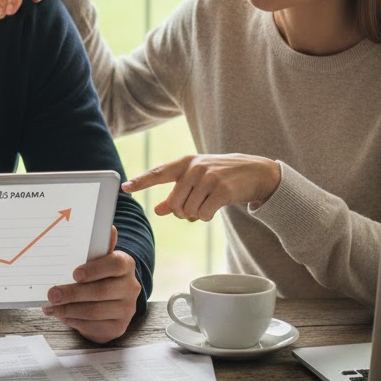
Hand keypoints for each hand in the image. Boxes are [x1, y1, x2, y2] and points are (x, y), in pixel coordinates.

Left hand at [42, 227, 140, 342]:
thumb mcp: (99, 260)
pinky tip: (63, 316)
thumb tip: (109, 229)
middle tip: (52, 294)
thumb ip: (99, 247)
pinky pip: (94, 326)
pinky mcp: (119, 327)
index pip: (114, 264)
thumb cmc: (99, 276)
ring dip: (69, 310)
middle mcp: (130, 287)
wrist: (111, 302)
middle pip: (100, 291)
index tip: (74, 273)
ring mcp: (127, 309)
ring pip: (95, 311)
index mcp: (126, 265)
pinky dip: (75, 321)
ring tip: (52, 307)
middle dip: (72, 293)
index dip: (94, 269)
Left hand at [122, 154, 281, 221]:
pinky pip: (203, 215)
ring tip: (206, 205)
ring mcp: (208, 178)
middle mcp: (194, 168)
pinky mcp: (221, 190)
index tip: (124, 187)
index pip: (158, 173)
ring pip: (188, 211)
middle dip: (181, 213)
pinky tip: (214, 208)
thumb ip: (176, 193)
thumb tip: (158, 210)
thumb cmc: (221, 176)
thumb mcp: (197, 180)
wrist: (255, 172)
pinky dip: (207, 217)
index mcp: (185, 163)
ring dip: (195, 215)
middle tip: (194, 208)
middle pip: (174, 204)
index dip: (141, 181)